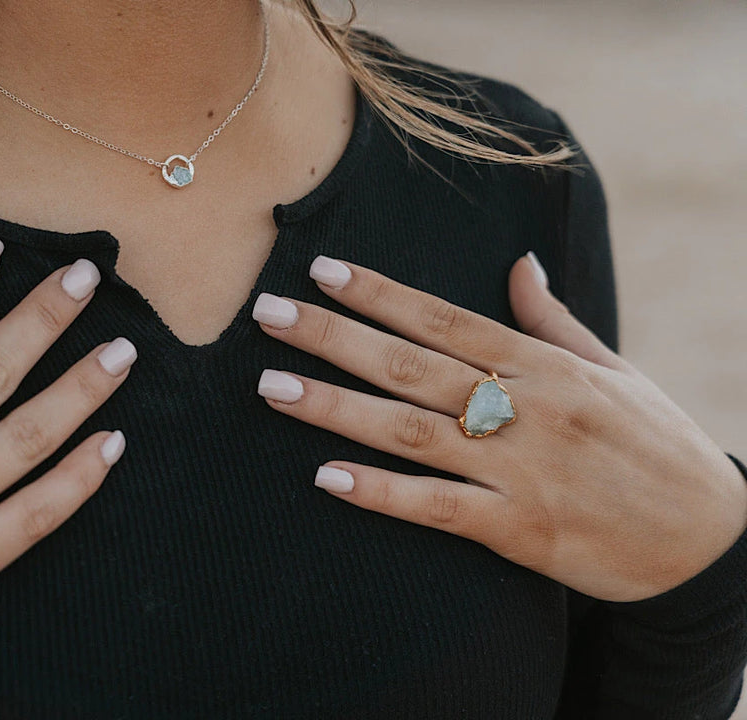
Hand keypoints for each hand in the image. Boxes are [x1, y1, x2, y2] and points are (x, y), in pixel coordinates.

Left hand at [253, 253, 746, 601]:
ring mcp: (520, 470)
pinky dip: (382, 492)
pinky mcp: (519, 530)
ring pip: (412, 431)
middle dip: (333, 337)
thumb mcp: (613, 369)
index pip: (444, 318)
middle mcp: (524, 409)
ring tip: (274, 387)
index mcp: (543, 365)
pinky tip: (328, 477)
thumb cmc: (657, 444)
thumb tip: (517, 266)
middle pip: (411, 365)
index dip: (380, 293)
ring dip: (337, 407)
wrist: (709, 537)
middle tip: (267, 315)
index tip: (322, 270)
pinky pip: (438, 508)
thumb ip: (552, 321)